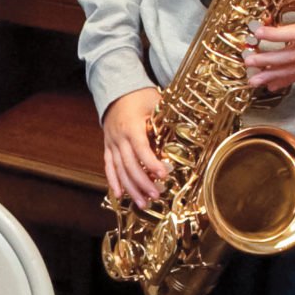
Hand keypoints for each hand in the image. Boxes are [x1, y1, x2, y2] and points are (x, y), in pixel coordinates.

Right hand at [101, 87, 167, 206]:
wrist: (116, 91)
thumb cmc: (139, 96)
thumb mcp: (155, 103)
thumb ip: (165, 120)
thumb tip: (187, 131)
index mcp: (132, 126)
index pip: (141, 149)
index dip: (152, 163)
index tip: (163, 175)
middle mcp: (119, 137)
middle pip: (129, 164)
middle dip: (143, 182)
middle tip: (156, 195)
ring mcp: (111, 143)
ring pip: (119, 170)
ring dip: (130, 188)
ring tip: (142, 203)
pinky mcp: (107, 147)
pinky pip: (109, 167)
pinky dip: (113, 182)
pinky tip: (120, 195)